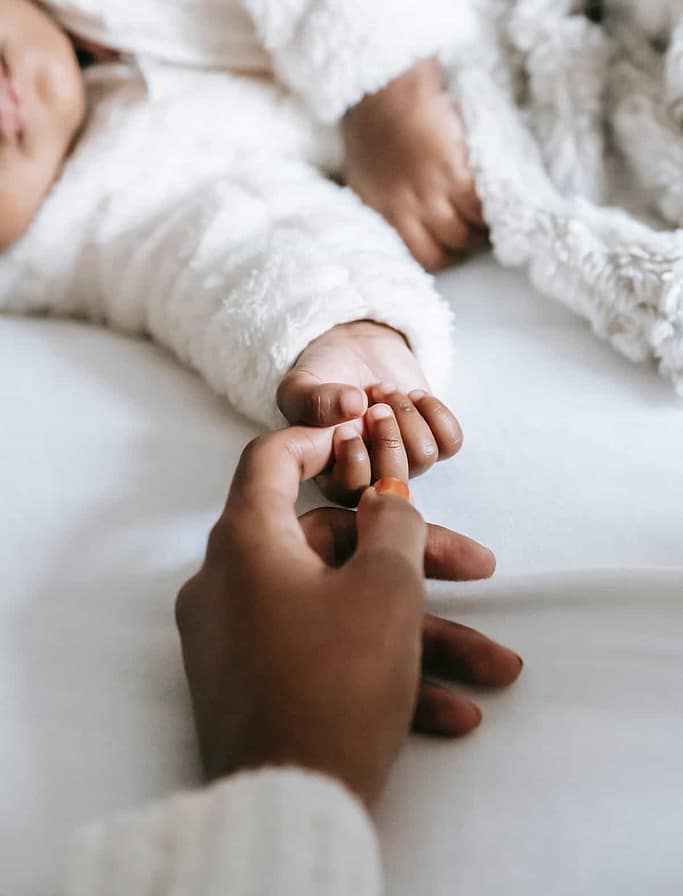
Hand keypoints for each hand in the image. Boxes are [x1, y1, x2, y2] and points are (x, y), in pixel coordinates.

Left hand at [176, 409, 521, 805]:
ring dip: (419, 635)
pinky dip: (381, 672)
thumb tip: (385, 498)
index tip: (365, 437)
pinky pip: (323, 657)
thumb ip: (393, 526)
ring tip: (496, 669)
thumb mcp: (384, 590)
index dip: (321, 438)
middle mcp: (231, 584)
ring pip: (340, 611)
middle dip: (416, 564)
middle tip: (481, 571)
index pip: (270, 461)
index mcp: (246, 543)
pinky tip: (454, 712)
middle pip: (331, 546)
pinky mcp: (255, 687)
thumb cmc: (336, 680)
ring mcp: (239, 640)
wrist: (289, 809)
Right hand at [277, 319, 461, 501]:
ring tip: (386, 390)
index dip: (355, 461)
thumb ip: (313, 400)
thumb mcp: (301, 385)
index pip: (352, 493)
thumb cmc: (322, 375)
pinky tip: (414, 395)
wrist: (354, 349)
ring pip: (424, 457)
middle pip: (395, 480)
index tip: (346, 427)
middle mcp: (372, 475)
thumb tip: (353, 407)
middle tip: (374, 404)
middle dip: (387, 437)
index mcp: (333, 474)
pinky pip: (451, 442)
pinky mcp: (432, 439)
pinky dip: (435, 412)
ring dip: (407, 415)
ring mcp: (405, 460)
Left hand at [343, 57, 487, 269]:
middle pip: (445, 251)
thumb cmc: (374, 126)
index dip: (442, 254)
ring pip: (465, 234)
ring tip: (488, 214)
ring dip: (481, 229)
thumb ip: (383, 203)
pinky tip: (495, 198)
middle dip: (463, 245)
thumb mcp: (365, 175)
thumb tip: (403, 223)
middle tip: (476, 228)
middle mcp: (404, 210)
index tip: (453, 243)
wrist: (385, 88)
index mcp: (381, 212)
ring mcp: (429, 193)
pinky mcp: (453, 172)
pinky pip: (479, 207)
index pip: (419, 257)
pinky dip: (490, 209)